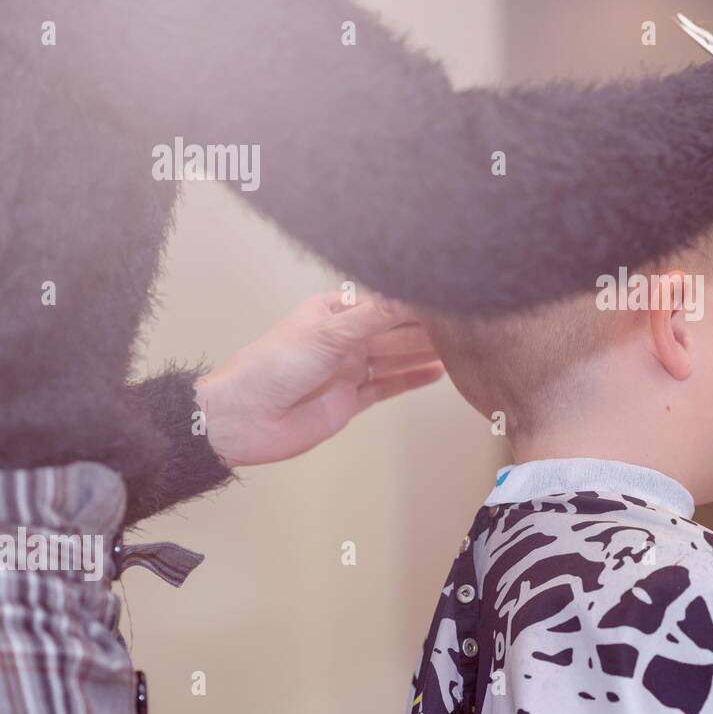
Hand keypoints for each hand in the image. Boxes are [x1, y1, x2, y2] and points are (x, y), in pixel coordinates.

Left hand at [194, 292, 442, 466]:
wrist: (244, 420)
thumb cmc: (270, 368)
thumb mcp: (327, 334)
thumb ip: (374, 317)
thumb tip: (411, 295)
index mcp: (334, 313)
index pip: (384, 302)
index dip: (415, 300)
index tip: (448, 294)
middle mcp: (344, 339)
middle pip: (395, 330)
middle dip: (427, 326)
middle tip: (466, 320)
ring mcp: (349, 369)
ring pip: (396, 357)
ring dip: (426, 351)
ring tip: (463, 344)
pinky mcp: (351, 399)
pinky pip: (388, 385)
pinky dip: (413, 379)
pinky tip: (438, 372)